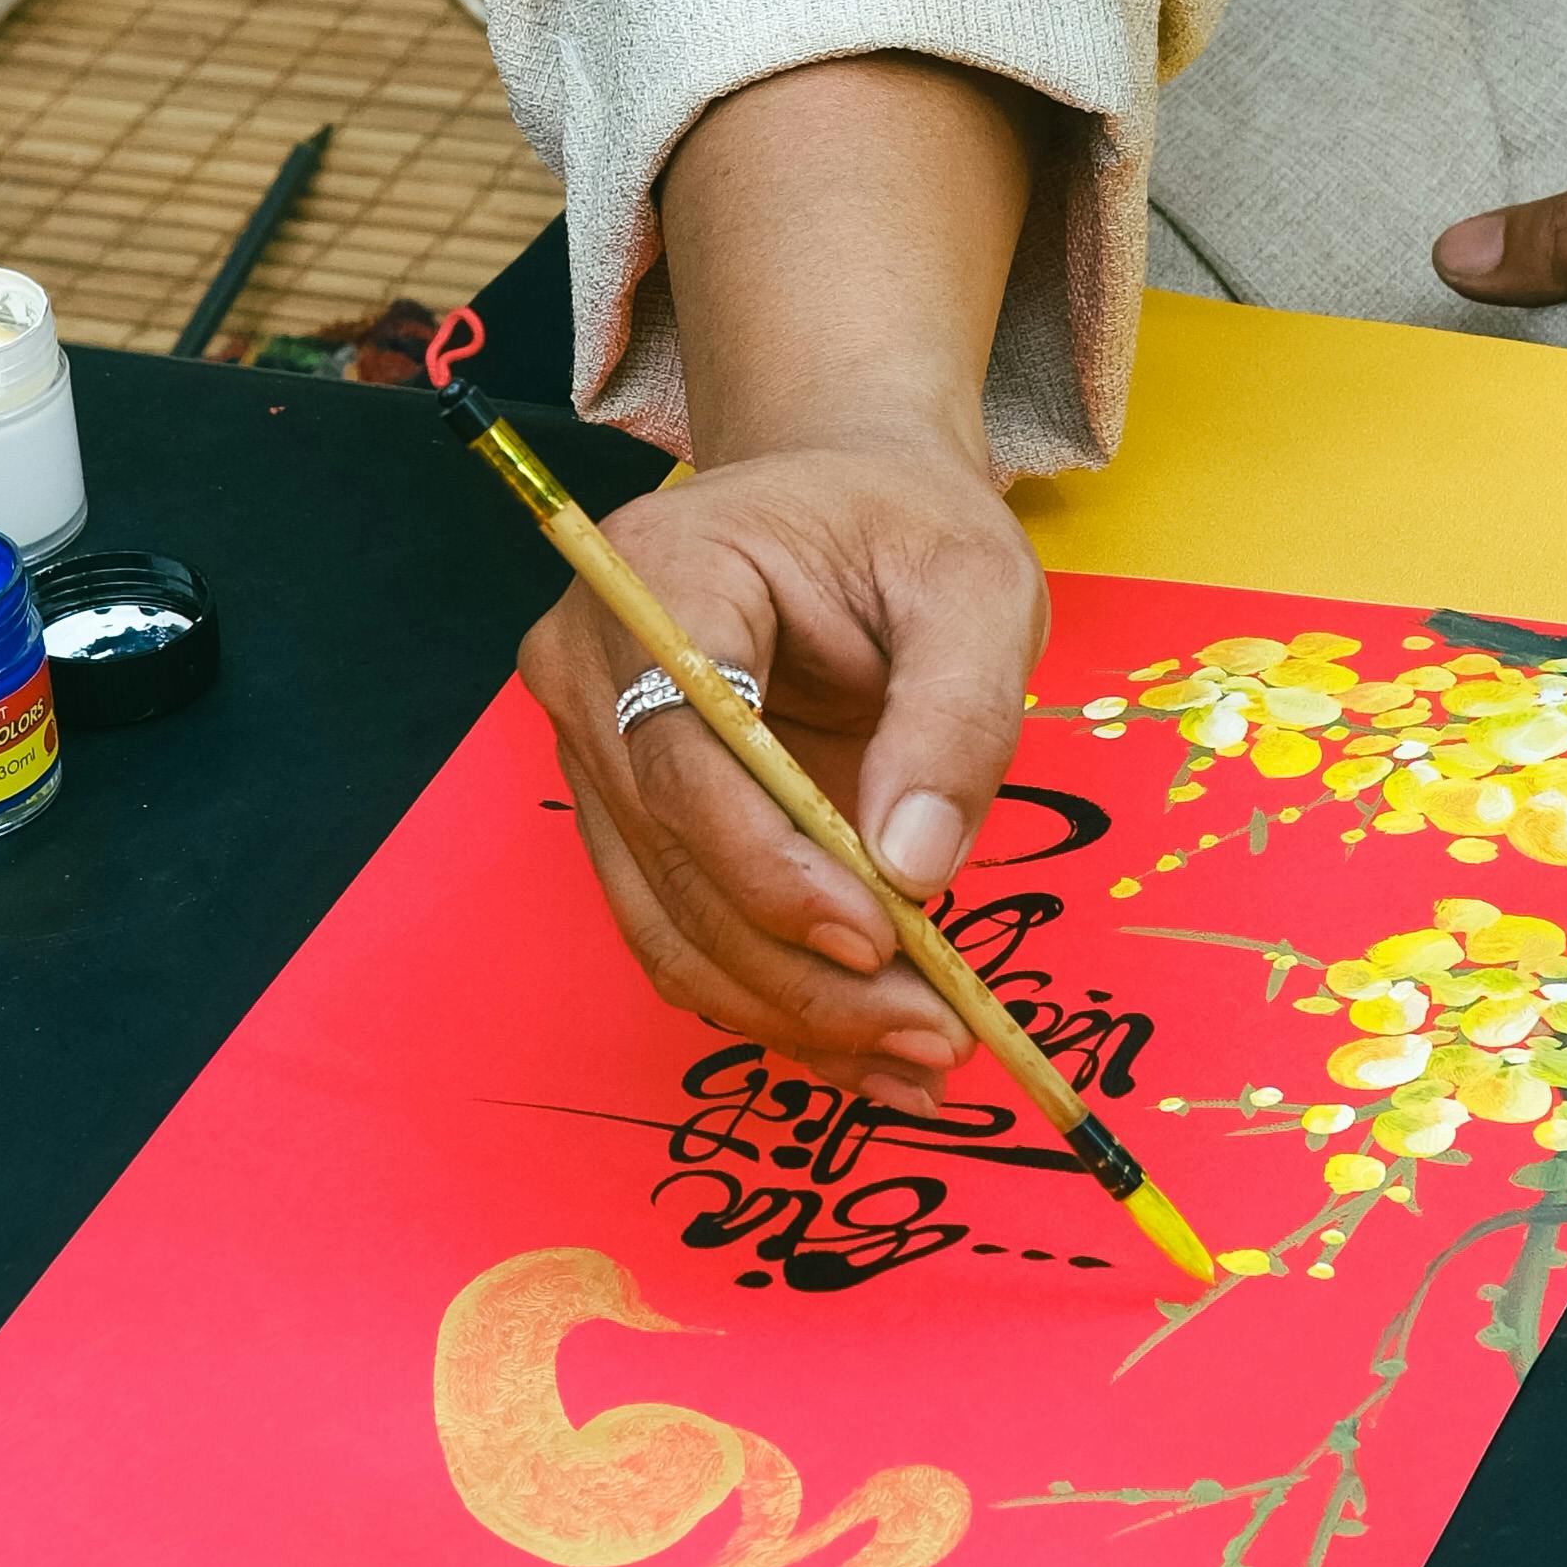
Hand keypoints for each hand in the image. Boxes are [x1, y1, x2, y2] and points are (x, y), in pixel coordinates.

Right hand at [519, 433, 1048, 1091]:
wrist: (853, 505)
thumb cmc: (908, 528)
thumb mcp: (975, 587)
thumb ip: (953, 716)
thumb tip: (915, 867)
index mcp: (658, 576)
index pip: (681, 752)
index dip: (769, 866)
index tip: (882, 940)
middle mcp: (591, 669)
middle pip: (670, 859)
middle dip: (802, 970)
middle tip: (936, 1036)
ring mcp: (597, 750)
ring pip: (668, 925)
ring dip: (792, 1013)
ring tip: (922, 1061)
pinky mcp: (633, 819)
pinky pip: (687, 935)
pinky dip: (778, 1003)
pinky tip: (873, 1053)